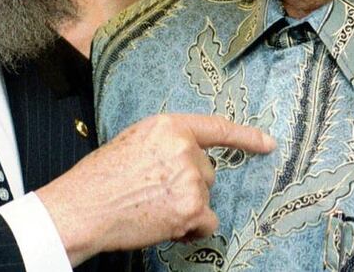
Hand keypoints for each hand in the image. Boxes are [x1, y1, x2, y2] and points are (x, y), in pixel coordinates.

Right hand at [35, 113, 275, 265]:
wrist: (85, 206)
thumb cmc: (102, 176)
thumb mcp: (135, 141)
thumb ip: (167, 143)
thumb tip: (188, 158)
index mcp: (170, 125)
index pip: (217, 128)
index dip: (246, 137)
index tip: (267, 143)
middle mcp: (185, 148)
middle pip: (207, 171)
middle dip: (188, 183)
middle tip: (155, 191)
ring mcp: (191, 178)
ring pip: (205, 196)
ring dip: (187, 206)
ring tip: (153, 207)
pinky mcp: (193, 207)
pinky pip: (208, 221)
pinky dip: (192, 228)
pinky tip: (165, 223)